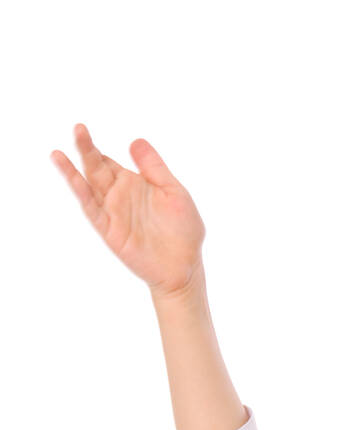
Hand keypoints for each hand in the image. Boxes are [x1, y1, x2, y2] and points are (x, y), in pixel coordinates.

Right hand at [50, 123, 205, 297]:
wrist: (185, 266)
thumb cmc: (184, 231)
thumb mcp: (174, 192)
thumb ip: (155, 168)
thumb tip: (135, 140)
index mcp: (134, 184)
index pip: (109, 162)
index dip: (98, 148)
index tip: (84, 129)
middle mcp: (120, 196)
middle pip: (96, 168)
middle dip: (86, 149)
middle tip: (78, 128)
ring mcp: (114, 212)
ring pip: (89, 186)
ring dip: (73, 170)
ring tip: (57, 154)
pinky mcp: (111, 230)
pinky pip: (93, 210)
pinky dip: (82, 194)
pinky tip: (73, 179)